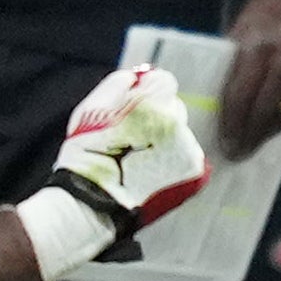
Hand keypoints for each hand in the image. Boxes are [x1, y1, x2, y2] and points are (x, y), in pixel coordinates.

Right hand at [48, 63, 209, 236]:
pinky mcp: (194, 172)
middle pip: (174, 108)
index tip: (137, 106)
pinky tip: (150, 172)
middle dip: (157, 116)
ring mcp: (187, 148)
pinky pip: (186, 157)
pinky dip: (173, 162)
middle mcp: (175, 122)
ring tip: (138, 160)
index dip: (148, 92)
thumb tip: (137, 77)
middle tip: (132, 139)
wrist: (92, 203)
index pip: (164, 81)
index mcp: (150, 101)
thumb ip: (118, 83)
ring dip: (165, 141)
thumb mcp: (90, 107)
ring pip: (180, 134)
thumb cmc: (87, 155)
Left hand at [216, 0, 280, 157]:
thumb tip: (221, 106)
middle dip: (250, 136)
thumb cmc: (267, 10)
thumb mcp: (242, 30)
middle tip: (238, 153)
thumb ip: (235, 66)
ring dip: (269, 132)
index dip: (233, 125)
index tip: (226, 145)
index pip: (241, 98)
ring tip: (255, 143)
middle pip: (265, 112)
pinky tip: (276, 125)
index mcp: (258, 48)